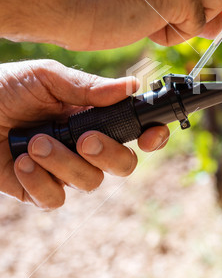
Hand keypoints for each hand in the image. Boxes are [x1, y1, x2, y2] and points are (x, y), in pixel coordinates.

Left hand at [0, 60, 169, 208]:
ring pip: (90, 182)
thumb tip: (131, 86)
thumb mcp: (47, 78)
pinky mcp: (38, 190)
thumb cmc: (5, 87)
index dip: (151, 137)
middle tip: (85, 139)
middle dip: (109, 154)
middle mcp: (85, 145)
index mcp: (94, 117)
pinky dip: (40, 182)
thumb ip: (88, 87)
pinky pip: (55, 199)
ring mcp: (63, 169)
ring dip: (64, 163)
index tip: (149, 136)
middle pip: (123, 165)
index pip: (134, 131)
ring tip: (36, 142)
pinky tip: (21, 161)